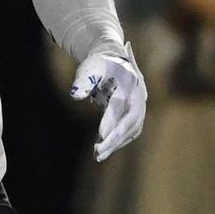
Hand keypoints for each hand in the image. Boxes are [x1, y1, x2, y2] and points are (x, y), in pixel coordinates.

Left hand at [71, 45, 145, 161]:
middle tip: (97, 152)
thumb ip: (83, 80)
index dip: (111, 121)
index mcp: (130, 84)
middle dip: (115, 139)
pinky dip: (118, 141)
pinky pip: (129, 131)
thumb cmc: (99, 63)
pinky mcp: (135, 114)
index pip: (120, 106)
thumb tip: (75, 96)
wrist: (112, 58)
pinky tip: (103, 148)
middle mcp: (139, 97)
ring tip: (98, 155)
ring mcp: (139, 107)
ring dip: (116, 143)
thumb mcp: (90, 67)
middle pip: (130, 123)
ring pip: (132, 130)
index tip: (100, 136)